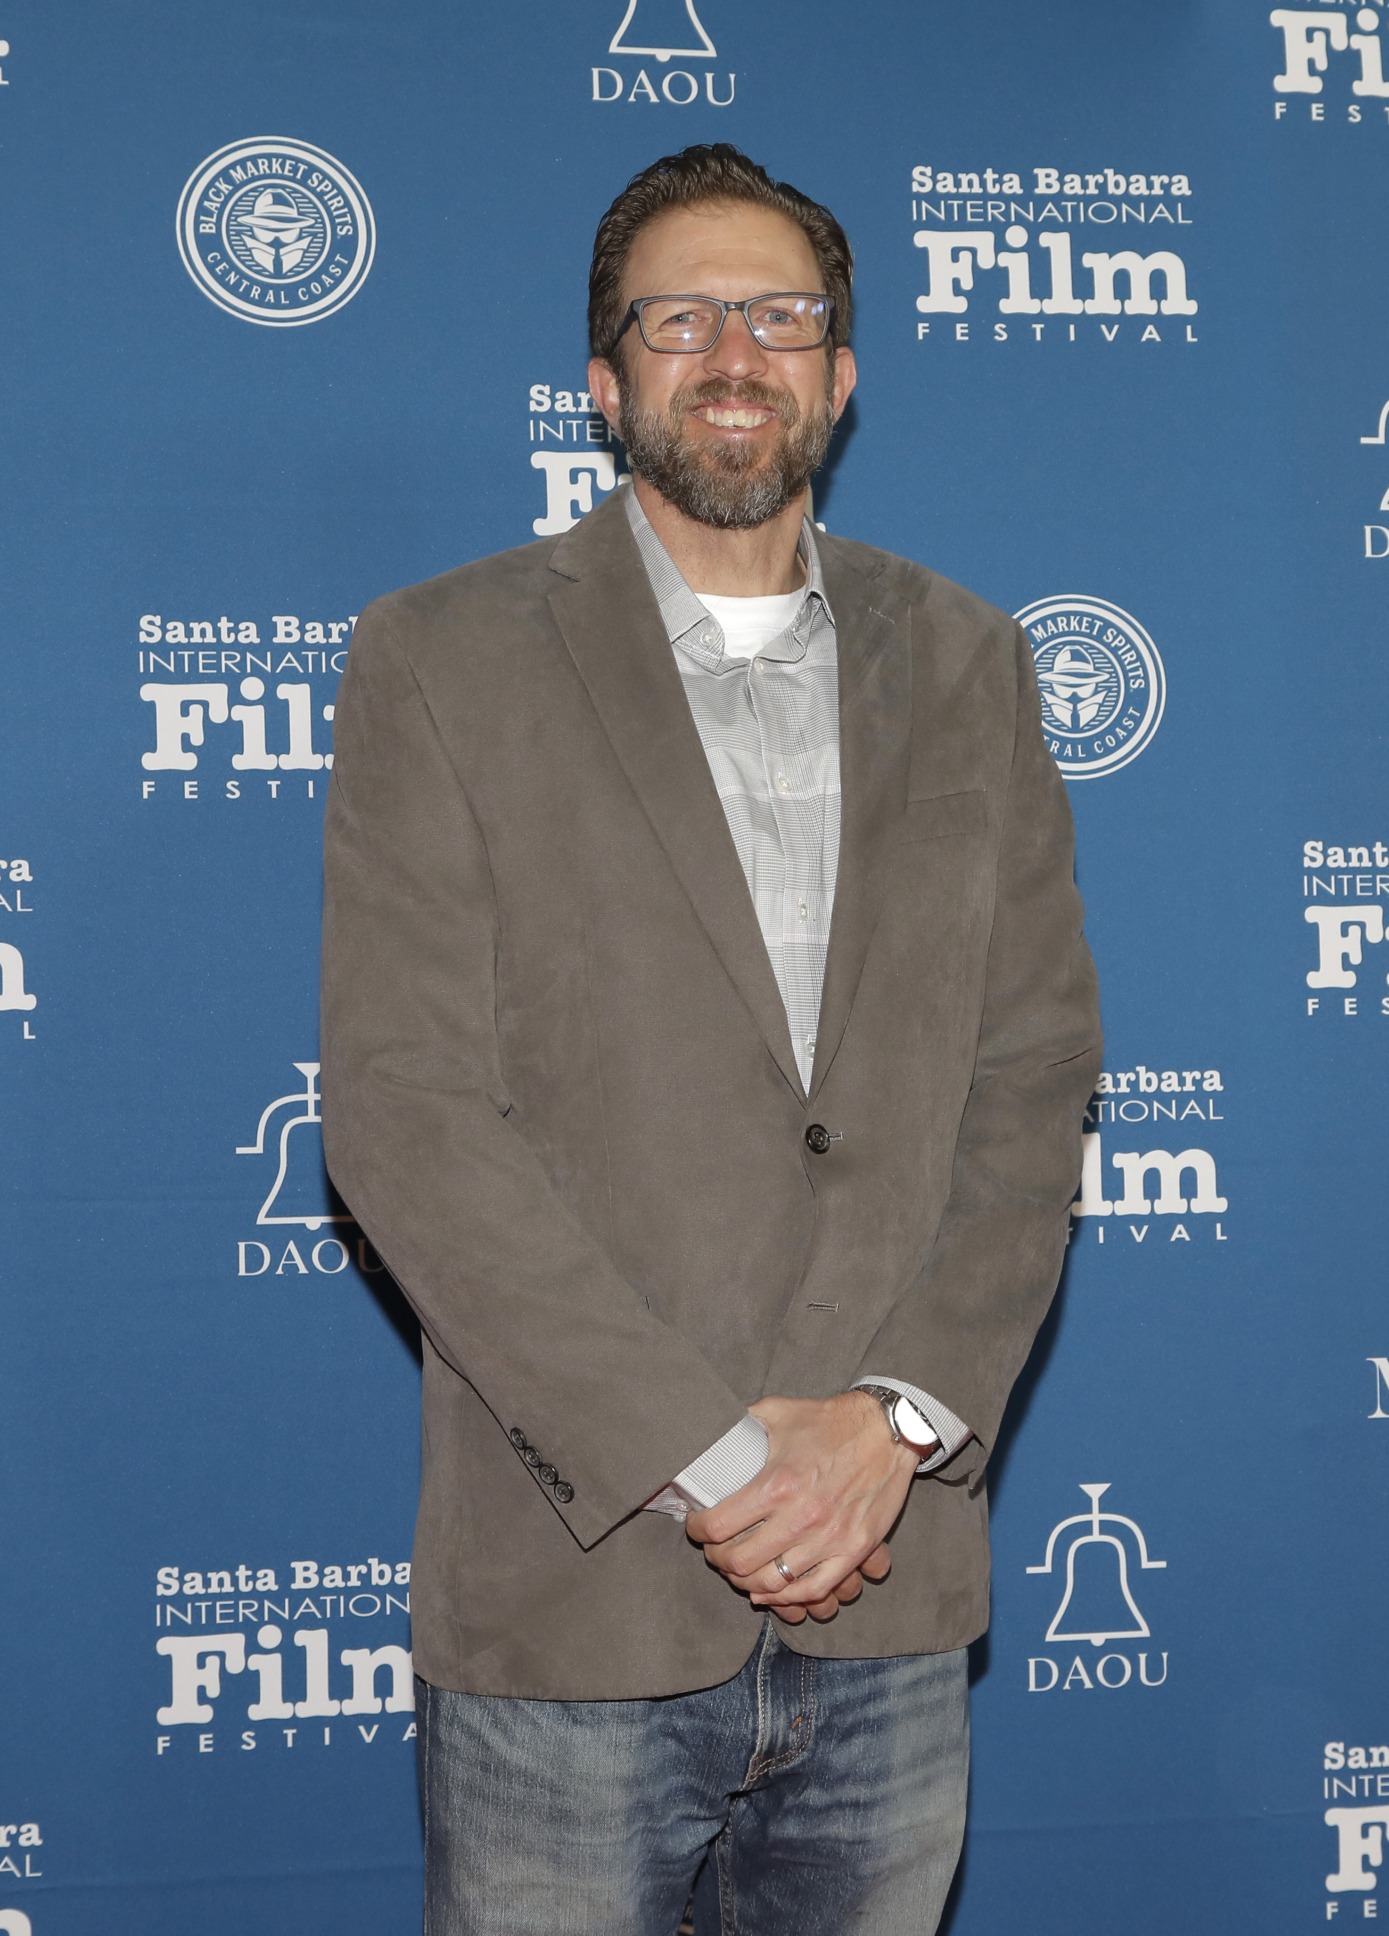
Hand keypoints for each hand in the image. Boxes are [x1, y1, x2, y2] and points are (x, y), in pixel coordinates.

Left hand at [685, 1392, 926, 1621]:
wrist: (887, 1431)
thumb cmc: (829, 1421)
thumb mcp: (777, 1411)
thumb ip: (740, 1424)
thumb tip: (710, 1434)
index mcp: (778, 1485)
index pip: (719, 1526)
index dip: (698, 1530)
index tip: (696, 1526)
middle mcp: (802, 1517)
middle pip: (740, 1562)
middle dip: (718, 1559)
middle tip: (715, 1549)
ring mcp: (829, 1539)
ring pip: (773, 1583)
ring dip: (747, 1580)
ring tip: (739, 1569)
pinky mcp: (853, 1550)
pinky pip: (814, 1589)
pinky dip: (787, 1597)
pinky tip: (771, 1590)